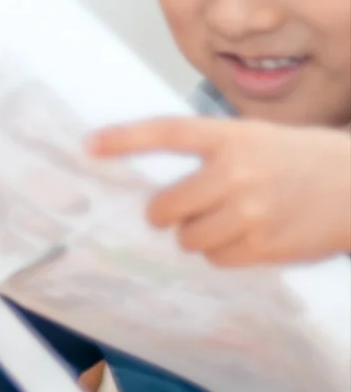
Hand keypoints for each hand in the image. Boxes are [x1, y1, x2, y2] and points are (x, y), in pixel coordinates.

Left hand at [90, 116, 350, 265]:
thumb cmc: (303, 160)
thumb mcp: (257, 138)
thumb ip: (213, 154)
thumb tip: (162, 193)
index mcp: (232, 137)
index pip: (167, 132)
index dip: (124, 139)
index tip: (89, 146)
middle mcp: (237, 172)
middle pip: (165, 207)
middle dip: (165, 214)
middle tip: (177, 211)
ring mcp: (251, 212)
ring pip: (189, 238)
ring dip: (197, 234)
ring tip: (227, 220)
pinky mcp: (266, 245)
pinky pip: (217, 259)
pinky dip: (223, 252)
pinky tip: (248, 235)